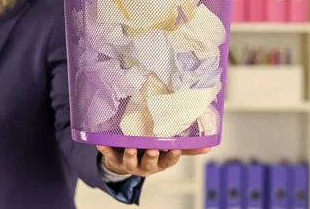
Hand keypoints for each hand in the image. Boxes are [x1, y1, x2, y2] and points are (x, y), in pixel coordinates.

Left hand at [96, 146, 210, 176]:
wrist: (125, 160)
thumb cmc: (150, 152)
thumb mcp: (167, 150)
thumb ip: (186, 147)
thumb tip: (208, 146)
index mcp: (160, 162)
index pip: (169, 161)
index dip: (172, 156)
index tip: (175, 148)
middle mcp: (146, 165)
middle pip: (150, 163)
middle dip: (152, 157)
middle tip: (153, 149)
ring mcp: (130, 163)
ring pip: (131, 162)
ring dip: (131, 155)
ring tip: (130, 147)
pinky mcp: (115, 159)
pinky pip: (109, 155)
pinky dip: (106, 150)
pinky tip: (101, 144)